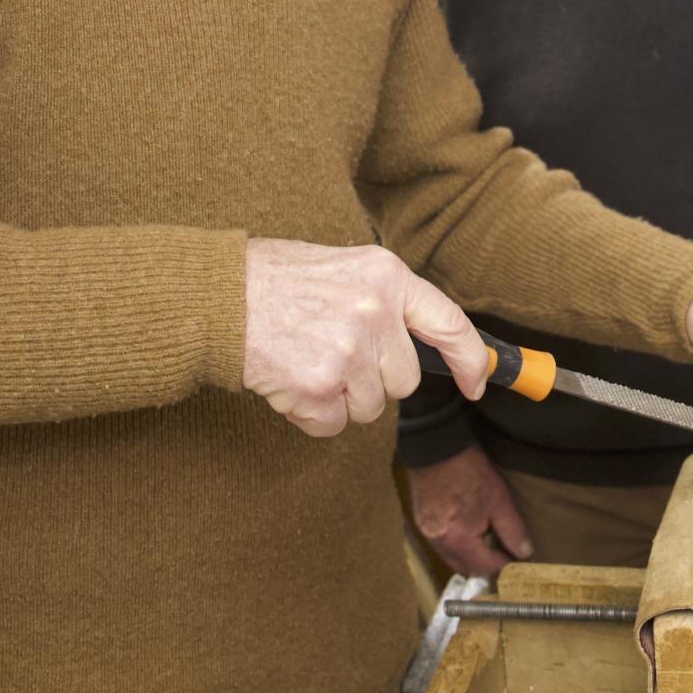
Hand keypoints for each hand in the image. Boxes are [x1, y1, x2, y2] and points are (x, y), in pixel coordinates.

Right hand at [240, 240, 487, 437]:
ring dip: (340, 397)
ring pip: (369, 407)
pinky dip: (312, 414)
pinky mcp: (318, 387)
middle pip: (403, 380)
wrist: (216, 296)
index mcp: (386, 276)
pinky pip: (332, 424)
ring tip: (306, 360)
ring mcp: (347, 351)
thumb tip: (429, 344)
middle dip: (373, 379)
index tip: (476, 382)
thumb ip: (386, 301)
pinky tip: (290, 381)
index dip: (470, 360)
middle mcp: (374, 312)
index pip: (450, 324)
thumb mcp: (344, 268)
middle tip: (332, 353)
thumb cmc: (276, 280)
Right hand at [404, 447, 531, 576]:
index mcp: (459, 541)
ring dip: (468, 554)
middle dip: (484, 564)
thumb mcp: (499, 500)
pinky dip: (455, 542)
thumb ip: (512, 530)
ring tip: (485, 540)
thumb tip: (524, 553)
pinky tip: (465, 528)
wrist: (437, 449)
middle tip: (500, 552)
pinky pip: (441, 543)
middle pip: (464, 567)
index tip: (514, 557)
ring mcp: (427, 533)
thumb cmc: (470, 473)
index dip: (502, 564)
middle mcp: (440, 543)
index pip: (484, 567)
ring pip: (451, 556)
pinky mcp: (421, 521)